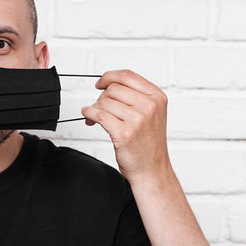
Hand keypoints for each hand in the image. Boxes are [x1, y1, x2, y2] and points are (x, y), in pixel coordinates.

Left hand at [81, 70, 170, 184]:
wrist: (152, 170)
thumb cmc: (148, 143)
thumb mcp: (152, 113)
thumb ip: (134, 95)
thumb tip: (107, 85)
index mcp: (156, 97)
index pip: (127, 75)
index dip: (109, 76)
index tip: (100, 83)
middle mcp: (149, 106)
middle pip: (112, 89)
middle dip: (101, 97)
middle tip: (100, 108)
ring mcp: (137, 120)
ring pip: (103, 102)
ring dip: (95, 108)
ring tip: (96, 118)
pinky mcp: (124, 133)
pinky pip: (98, 115)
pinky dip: (89, 114)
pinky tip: (89, 118)